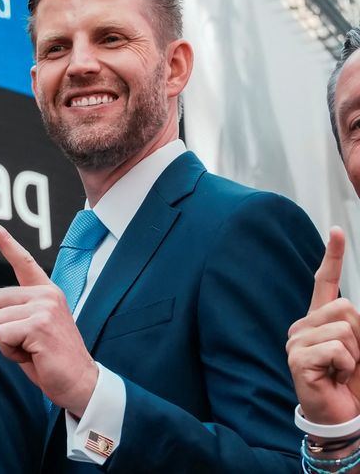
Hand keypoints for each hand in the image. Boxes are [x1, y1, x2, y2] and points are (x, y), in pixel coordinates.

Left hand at [0, 219, 97, 416]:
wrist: (80, 384)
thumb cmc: (50, 360)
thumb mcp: (21, 339)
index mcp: (45, 292)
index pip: (22, 261)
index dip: (4, 241)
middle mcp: (46, 294)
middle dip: (0, 325)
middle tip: (28, 342)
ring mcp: (44, 307)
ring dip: (5, 342)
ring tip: (32, 350)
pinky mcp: (39, 325)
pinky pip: (0, 335)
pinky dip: (9, 351)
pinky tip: (33, 355)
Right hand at [287, 227, 359, 424]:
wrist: (344, 418)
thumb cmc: (353, 385)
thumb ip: (358, 326)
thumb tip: (354, 309)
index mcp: (319, 321)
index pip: (324, 283)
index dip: (332, 256)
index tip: (336, 231)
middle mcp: (304, 326)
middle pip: (346, 307)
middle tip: (350, 361)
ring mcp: (297, 341)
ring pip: (344, 328)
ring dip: (355, 354)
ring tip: (342, 371)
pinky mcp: (297, 358)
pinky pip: (336, 348)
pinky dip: (346, 365)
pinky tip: (334, 377)